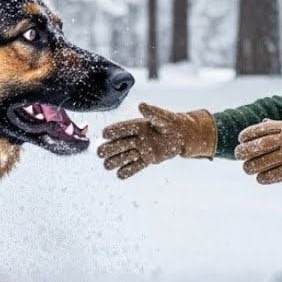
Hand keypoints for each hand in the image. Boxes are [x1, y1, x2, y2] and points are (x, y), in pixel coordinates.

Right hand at [97, 103, 215, 178]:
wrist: (181, 136)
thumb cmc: (172, 123)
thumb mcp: (164, 118)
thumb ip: (152, 113)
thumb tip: (141, 106)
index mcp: (138, 126)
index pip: (122, 129)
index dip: (113, 131)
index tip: (104, 134)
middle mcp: (136, 138)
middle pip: (119, 144)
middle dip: (109, 148)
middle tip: (100, 152)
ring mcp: (141, 150)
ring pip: (125, 157)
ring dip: (115, 161)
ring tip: (107, 165)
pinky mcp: (147, 160)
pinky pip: (135, 167)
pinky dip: (128, 171)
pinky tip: (120, 175)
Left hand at [234, 120, 281, 187]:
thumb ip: (278, 126)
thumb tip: (262, 123)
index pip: (259, 130)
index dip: (247, 135)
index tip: (240, 139)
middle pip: (257, 147)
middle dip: (243, 151)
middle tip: (238, 155)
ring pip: (262, 163)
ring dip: (250, 167)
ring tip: (247, 168)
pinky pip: (273, 175)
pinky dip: (263, 177)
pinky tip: (260, 177)